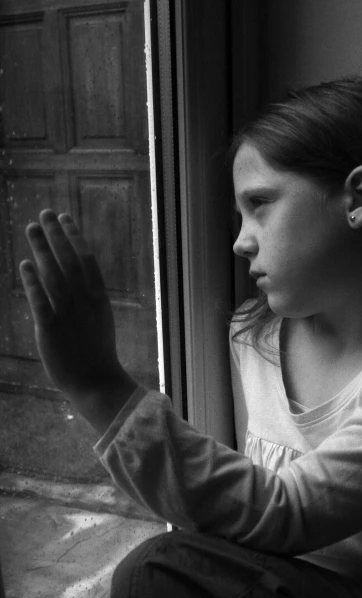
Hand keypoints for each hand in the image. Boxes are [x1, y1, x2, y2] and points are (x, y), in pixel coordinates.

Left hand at [20, 209, 136, 431]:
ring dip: (42, 249)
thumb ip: (88, 300)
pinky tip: (24, 264)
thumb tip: (76, 281)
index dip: (75, 236)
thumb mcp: (100, 321)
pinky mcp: (52, 330)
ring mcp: (69, 315)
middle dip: (56, 235)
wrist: (97, 383)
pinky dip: (32, 281)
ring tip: (31, 228)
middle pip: (69, 260)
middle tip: (43, 213)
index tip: (64, 218)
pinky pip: (40, 300)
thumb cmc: (97, 355)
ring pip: (54, 274)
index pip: (87, 260)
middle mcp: (84, 303)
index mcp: (98, 299)